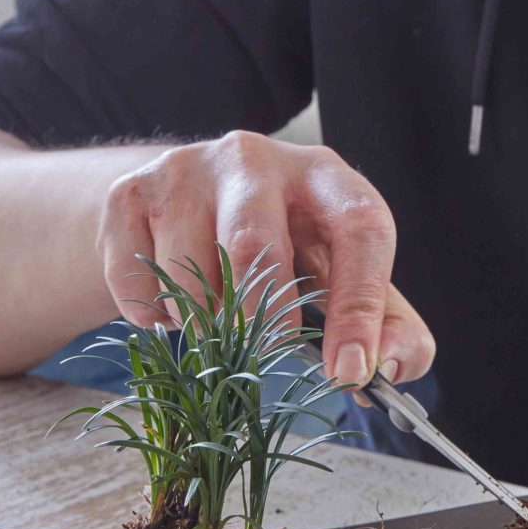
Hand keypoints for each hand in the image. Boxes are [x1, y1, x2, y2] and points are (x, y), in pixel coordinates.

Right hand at [96, 131, 434, 390]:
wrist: (181, 205)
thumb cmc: (281, 245)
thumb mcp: (340, 273)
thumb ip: (385, 322)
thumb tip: (395, 366)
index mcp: (326, 176)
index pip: (361, 227)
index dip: (360, 305)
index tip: (352, 370)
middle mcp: (258, 158)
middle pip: (256, 247)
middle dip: (262, 318)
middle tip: (268, 350)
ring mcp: (187, 169)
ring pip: (190, 276)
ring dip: (205, 323)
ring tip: (217, 317)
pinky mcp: (131, 192)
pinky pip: (138, 283)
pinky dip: (155, 318)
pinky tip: (173, 302)